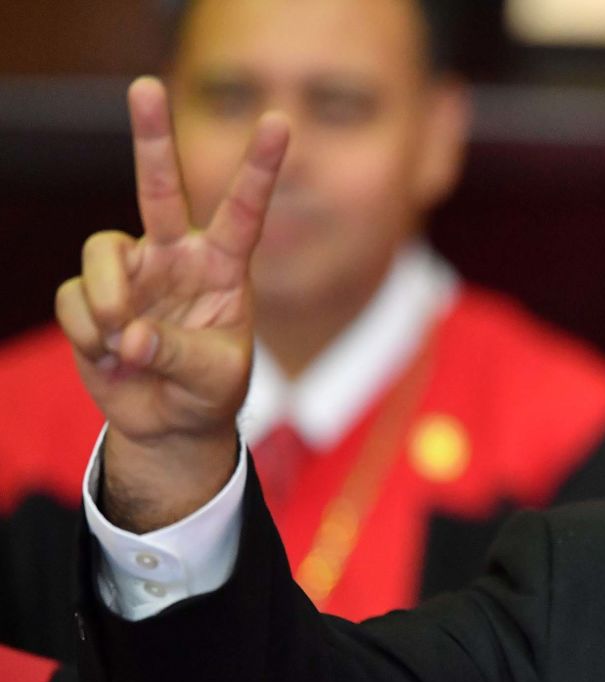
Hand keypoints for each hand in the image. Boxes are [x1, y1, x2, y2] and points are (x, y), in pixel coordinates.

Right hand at [55, 77, 288, 529]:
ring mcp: (132, 273)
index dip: (260, 167)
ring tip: (123, 341)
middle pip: (159, 186)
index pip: (244, 209)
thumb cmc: (209, 393)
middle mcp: (176, 257)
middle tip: (146, 85)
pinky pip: (76, 299)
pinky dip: (89, 331)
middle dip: (151, 137)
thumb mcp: (214, 377)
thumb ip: (178, 355)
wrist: (170, 424)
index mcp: (224, 267)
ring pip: (101, 250)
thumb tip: (130, 336)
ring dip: (107, 299)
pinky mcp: (92, 296)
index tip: (280, 122)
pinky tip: (111, 357)